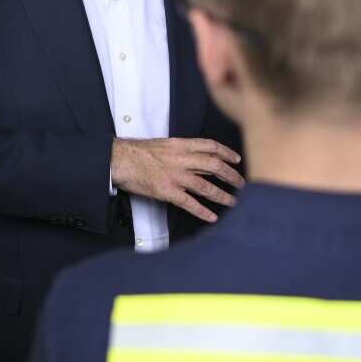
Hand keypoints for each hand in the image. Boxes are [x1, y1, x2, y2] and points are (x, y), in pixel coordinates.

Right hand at [110, 138, 243, 222]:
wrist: (119, 160)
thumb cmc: (138, 152)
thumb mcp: (163, 144)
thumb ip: (182, 151)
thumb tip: (197, 158)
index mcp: (180, 145)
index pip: (210, 146)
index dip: (226, 152)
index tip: (236, 159)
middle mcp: (181, 159)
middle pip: (214, 166)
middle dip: (231, 175)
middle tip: (241, 183)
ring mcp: (175, 176)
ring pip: (206, 187)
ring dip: (222, 195)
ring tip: (233, 202)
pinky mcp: (167, 191)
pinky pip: (189, 203)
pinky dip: (203, 211)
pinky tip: (212, 217)